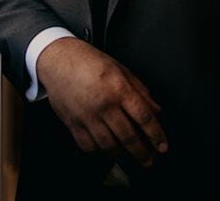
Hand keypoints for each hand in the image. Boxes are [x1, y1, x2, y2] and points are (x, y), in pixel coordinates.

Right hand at [36, 37, 167, 166]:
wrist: (57, 59)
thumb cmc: (87, 60)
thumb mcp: (120, 69)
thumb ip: (140, 90)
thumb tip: (155, 110)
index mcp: (118, 88)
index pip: (144, 117)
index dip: (156, 135)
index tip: (162, 146)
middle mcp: (103, 104)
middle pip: (129, 137)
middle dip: (142, 153)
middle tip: (148, 159)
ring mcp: (87, 115)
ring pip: (109, 146)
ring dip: (121, 154)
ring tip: (127, 153)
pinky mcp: (73, 123)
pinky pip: (88, 146)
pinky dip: (98, 152)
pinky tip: (104, 148)